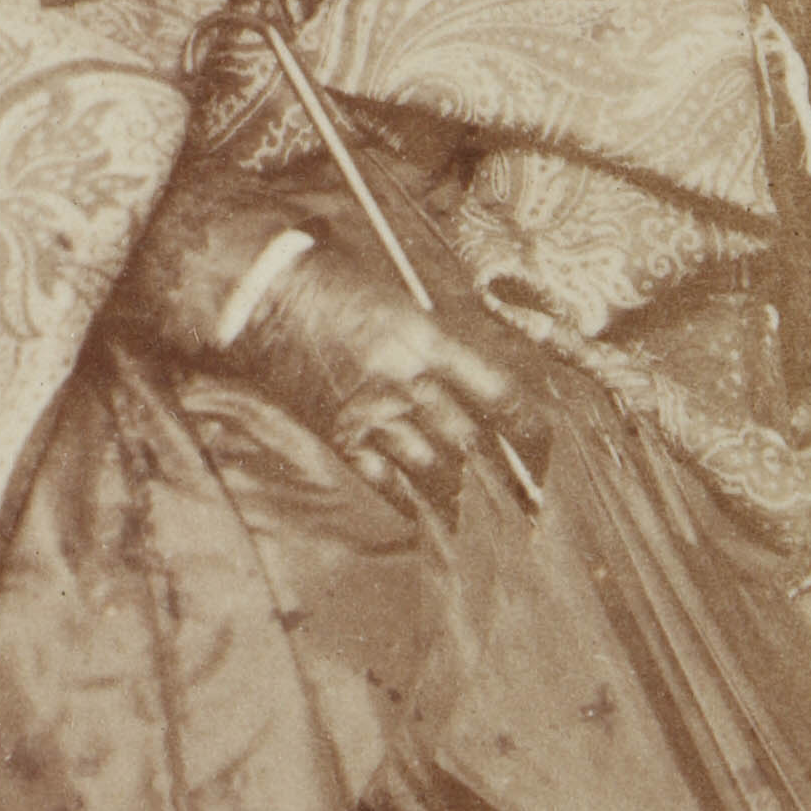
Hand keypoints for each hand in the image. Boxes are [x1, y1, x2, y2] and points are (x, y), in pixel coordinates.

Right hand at [231, 242, 546, 501]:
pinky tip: (432, 518)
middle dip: (508, 480)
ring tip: (494, 522)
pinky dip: (412, 504)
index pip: (498, 393)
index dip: (529, 428)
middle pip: (472, 443)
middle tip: (533, 505)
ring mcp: (372, 414)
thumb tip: (478, 388)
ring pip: (434, 471)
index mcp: (428, 341)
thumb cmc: (336, 288)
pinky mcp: (341, 436)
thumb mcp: (402, 306)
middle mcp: (406, 383)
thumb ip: (440, 348)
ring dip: (467, 500)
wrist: (265, 298)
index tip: (545, 447)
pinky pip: (385, 482)